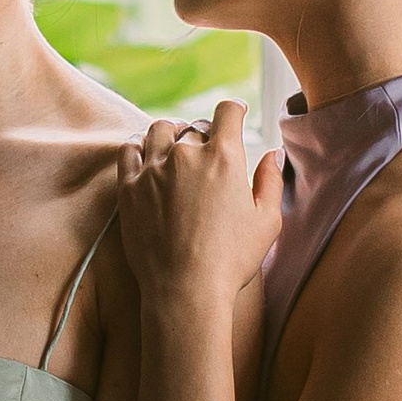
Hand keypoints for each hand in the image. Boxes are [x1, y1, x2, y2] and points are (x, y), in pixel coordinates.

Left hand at [115, 101, 280, 313]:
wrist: (185, 290)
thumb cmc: (232, 260)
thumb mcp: (267, 221)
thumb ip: (271, 181)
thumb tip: (273, 154)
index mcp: (224, 157)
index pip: (228, 111)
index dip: (235, 110)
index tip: (236, 114)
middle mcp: (186, 154)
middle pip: (195, 126)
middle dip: (205, 135)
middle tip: (208, 153)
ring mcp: (153, 169)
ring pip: (160, 130)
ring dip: (171, 134)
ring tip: (176, 148)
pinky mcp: (129, 187)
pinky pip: (130, 150)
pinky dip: (140, 146)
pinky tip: (147, 154)